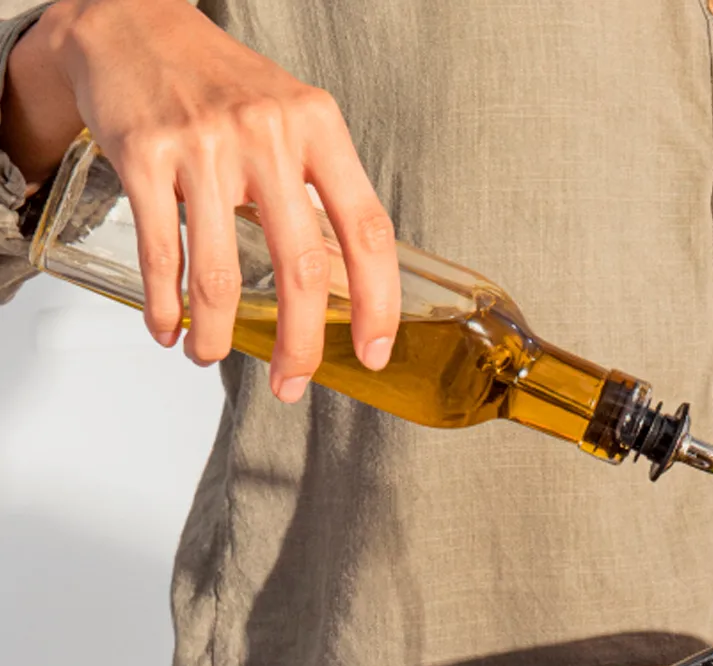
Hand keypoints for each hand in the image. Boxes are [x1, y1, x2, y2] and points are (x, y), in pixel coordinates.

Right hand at [3, 0, 398, 397]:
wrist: (132, 26)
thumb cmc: (224, 85)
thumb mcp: (294, 119)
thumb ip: (322, 191)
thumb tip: (347, 281)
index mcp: (319, 127)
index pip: (367, 230)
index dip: (378, 301)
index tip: (374, 350)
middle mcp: (267, 134)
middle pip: (298, 267)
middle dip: (298, 342)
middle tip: (292, 382)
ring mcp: (204, 144)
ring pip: (219, 272)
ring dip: (215, 333)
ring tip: (210, 355)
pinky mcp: (145, 155)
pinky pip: (161, 252)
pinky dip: (166, 305)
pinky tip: (170, 327)